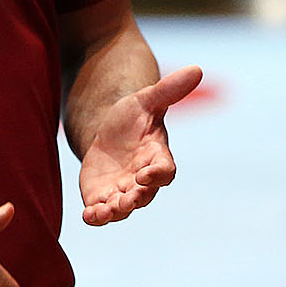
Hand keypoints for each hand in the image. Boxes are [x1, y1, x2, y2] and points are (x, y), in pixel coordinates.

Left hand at [77, 65, 202, 225]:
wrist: (108, 131)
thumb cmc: (134, 116)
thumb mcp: (147, 99)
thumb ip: (169, 89)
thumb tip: (197, 69)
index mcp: (157, 157)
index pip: (164, 171)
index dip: (157, 175)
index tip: (146, 174)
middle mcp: (142, 179)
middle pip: (144, 195)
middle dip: (135, 199)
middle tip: (126, 199)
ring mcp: (122, 191)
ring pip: (123, 209)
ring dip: (115, 211)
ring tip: (104, 210)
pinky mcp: (102, 197)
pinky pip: (102, 213)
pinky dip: (96, 217)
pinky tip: (88, 215)